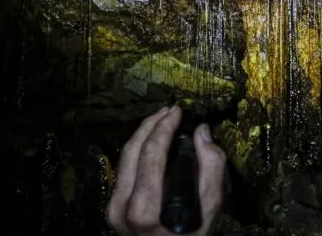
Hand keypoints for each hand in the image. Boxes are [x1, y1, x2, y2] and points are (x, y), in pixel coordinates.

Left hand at [106, 107, 226, 235]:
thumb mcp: (211, 209)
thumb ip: (210, 168)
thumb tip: (202, 133)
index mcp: (144, 207)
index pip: (151, 153)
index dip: (164, 127)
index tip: (177, 111)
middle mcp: (122, 206)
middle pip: (132, 150)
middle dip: (151, 124)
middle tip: (169, 111)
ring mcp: (112, 208)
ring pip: (124, 158)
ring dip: (142, 135)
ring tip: (160, 120)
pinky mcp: (110, 208)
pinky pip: (124, 171)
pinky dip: (138, 152)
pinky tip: (151, 143)